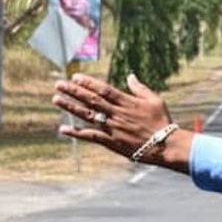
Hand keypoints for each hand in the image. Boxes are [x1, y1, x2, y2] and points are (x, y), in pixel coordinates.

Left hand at [53, 73, 190, 170]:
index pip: (104, 89)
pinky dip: (76, 132)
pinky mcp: (111, 142)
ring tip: (56, 99)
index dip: (89, 83)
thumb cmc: (162, 121)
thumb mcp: (155, 100)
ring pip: (88, 115)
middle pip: (92, 100)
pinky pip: (91, 136)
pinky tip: (63, 128)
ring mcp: (113, 128)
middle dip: (74, 91)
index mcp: (128, 102)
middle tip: (59, 84)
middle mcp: (117, 114)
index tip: (75, 77)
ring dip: (71, 107)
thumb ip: (140, 88)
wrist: (165, 145)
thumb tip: (130, 76)